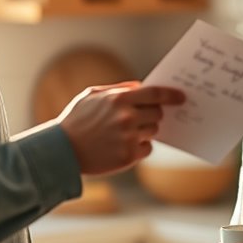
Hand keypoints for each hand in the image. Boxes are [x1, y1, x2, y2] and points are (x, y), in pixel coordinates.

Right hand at [57, 81, 184, 174]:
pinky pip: (147, 148)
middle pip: (157, 114)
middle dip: (152, 114)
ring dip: (145, 131)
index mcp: (119, 100)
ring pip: (153, 131)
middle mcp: (127, 118)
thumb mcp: (92, 95)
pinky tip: (122, 145)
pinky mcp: (128, 156)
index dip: (171, 95)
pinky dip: (140, 147)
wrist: (61, 150)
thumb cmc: (75, 120)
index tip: (181, 97)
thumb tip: (140, 86)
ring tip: (124, 133)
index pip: (155, 94)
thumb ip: (118, 89)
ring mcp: (129, 138)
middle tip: (139, 118)